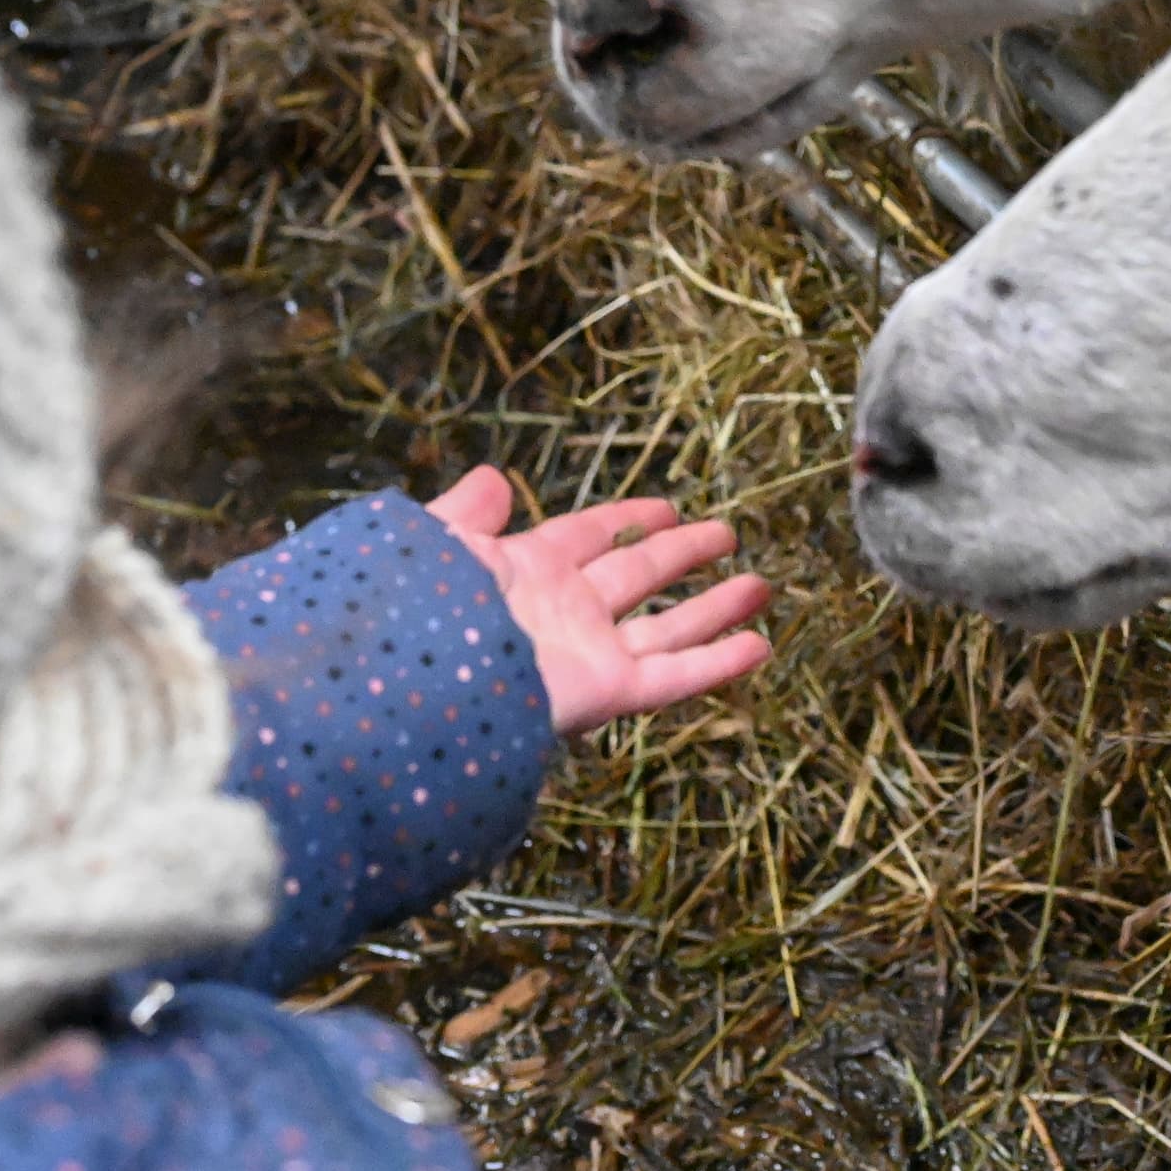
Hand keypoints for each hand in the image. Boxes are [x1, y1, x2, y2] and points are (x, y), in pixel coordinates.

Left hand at [424, 465, 773, 738]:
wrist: (409, 678)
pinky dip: (718, 662)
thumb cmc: (415, 605)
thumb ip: (467, 514)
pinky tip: (759, 644)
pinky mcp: (606, 691)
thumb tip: (494, 479)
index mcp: (524, 571)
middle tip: (727, 535)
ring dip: (715, 606)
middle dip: (682, 555)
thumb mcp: (436, 542)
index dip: (626, 518)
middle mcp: (565, 611)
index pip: (587, 536)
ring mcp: (588, 652)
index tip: (667, 505)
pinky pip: (673, 675)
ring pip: (668, 626)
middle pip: (639, 576)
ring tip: (762, 585)